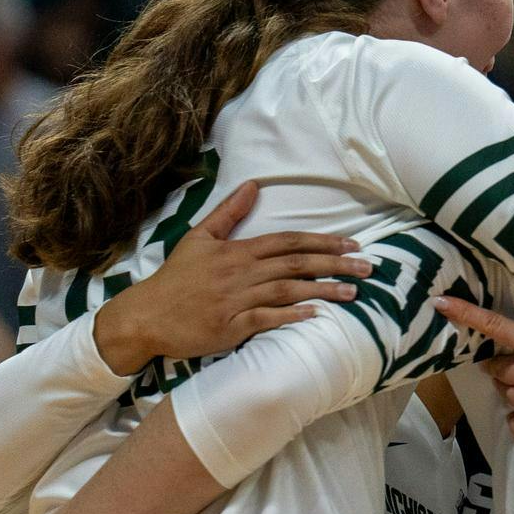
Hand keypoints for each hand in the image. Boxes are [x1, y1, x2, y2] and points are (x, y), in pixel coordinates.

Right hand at [92, 181, 372, 374]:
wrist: (146, 316)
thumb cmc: (176, 278)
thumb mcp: (199, 238)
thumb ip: (228, 213)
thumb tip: (253, 186)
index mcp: (237, 252)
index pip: (287, 242)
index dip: (321, 242)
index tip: (351, 243)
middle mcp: (241, 273)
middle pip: (295, 264)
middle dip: (334, 264)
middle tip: (367, 266)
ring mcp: (237, 301)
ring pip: (287, 291)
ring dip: (323, 291)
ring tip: (353, 293)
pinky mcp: (231, 328)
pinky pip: (267, 319)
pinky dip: (292, 315)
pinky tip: (316, 314)